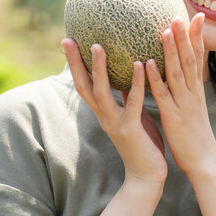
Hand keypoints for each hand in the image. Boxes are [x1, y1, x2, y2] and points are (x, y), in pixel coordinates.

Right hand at [62, 39, 167, 185]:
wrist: (147, 175)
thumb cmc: (143, 142)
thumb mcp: (134, 114)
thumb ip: (128, 95)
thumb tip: (129, 69)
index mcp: (104, 112)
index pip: (84, 84)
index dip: (75, 64)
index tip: (69, 41)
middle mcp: (104, 116)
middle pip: (83, 85)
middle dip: (75, 63)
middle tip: (69, 39)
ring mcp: (115, 123)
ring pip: (102, 93)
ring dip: (99, 69)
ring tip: (99, 45)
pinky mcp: (131, 129)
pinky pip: (133, 102)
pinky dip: (136, 82)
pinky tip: (140, 63)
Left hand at [146, 13, 213, 176]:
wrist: (204, 159)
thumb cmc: (194, 133)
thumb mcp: (191, 107)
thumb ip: (183, 89)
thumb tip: (172, 75)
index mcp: (196, 89)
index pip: (197, 57)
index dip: (196, 36)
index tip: (194, 16)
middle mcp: (193, 91)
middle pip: (189, 58)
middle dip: (185, 36)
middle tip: (179, 14)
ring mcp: (184, 102)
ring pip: (178, 72)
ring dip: (171, 50)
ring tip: (165, 29)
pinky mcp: (173, 115)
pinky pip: (163, 94)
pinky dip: (156, 77)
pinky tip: (147, 63)